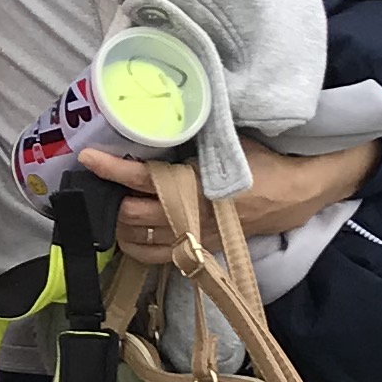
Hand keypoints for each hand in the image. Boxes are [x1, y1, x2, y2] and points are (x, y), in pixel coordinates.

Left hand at [82, 137, 376, 255]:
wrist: (294, 193)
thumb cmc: (260, 161)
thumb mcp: (226, 141)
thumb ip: (190, 139)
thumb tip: (154, 124)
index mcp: (194, 185)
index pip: (141, 179)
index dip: (111, 169)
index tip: (87, 158)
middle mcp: (188, 217)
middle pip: (130, 215)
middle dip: (110, 200)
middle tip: (101, 183)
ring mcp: (191, 240)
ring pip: (137, 241)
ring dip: (119, 226)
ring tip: (112, 206)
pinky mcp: (197, 252)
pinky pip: (156, 258)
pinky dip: (136, 247)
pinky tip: (131, 232)